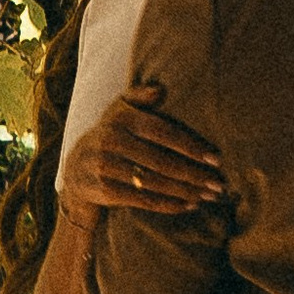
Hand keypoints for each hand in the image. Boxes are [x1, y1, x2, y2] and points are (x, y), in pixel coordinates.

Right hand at [63, 81, 225, 216]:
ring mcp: (106, 167)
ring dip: (186, 192)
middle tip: (219, 184)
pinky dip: (169, 204)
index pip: (163, 132)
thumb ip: (139, 96)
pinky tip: (189, 205)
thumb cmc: (109, 135)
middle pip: (161, 161)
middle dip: (194, 174)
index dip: (191, 146)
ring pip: (154, 183)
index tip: (215, 159)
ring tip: (209, 196)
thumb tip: (161, 89)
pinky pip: (143, 200)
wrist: (74, 169)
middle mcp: (111, 141)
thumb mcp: (118, 110)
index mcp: (121, 119)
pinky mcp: (104, 191)